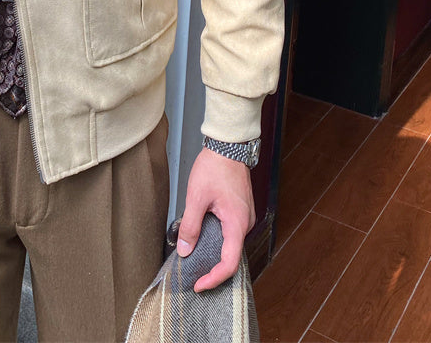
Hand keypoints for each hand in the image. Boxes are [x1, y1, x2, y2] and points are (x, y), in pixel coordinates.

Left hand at [177, 147, 255, 291]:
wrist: (228, 146)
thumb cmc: (214, 167)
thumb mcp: (196, 197)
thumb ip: (190, 226)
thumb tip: (184, 250)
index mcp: (237, 224)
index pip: (229, 263)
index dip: (214, 278)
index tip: (199, 284)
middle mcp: (245, 223)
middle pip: (232, 256)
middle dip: (213, 268)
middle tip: (194, 273)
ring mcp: (245, 217)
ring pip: (231, 244)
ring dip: (215, 252)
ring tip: (195, 255)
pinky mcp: (241, 211)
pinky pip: (231, 232)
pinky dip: (218, 240)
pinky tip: (204, 236)